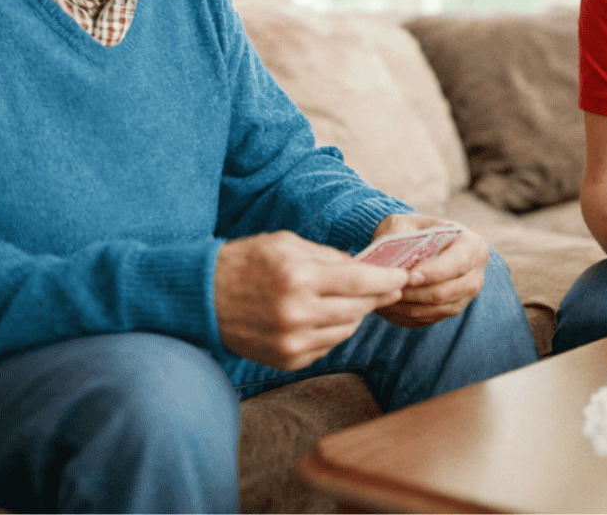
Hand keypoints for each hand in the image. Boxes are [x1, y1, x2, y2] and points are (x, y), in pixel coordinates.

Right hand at [215, 231, 406, 369]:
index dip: (386, 280)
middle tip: (389, 287)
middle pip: (357, 309)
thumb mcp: (286, 244)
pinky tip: (325, 316)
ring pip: (345, 331)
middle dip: (377, 297)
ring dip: (355, 315)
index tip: (404, 277)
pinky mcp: (286, 361)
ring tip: (355, 299)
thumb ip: (327, 256)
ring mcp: (291, 343)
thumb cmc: (247, 262)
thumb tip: (362, 268)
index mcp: (298, 278)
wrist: (202, 297)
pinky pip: (326, 346)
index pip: (359, 281)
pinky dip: (333, 331)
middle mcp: (296, 314)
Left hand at [368, 214, 489, 328]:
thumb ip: (403, 237)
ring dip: (411, 306)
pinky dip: (411, 314)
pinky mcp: (453, 308)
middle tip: (392, 288)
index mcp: (472, 245)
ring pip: (439, 308)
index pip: (458, 263)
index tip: (409, 275)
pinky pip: (432, 318)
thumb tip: (391, 264)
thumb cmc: (413, 229)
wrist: (419, 242)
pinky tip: (393, 306)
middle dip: (417, 292)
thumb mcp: (408, 223)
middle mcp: (476, 272)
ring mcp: (467, 294)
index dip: (434, 273)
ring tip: (388, 298)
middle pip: (448, 291)